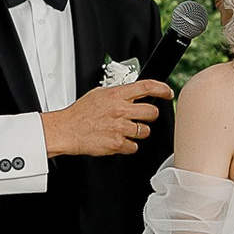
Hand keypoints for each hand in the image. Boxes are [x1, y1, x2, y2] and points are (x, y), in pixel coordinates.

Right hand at [46, 77, 169, 158]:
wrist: (67, 130)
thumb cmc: (79, 114)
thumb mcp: (98, 94)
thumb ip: (116, 94)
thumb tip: (130, 93)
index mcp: (116, 95)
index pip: (147, 87)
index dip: (162, 89)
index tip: (167, 93)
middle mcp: (121, 110)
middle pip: (152, 112)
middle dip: (151, 116)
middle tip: (144, 117)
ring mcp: (120, 128)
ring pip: (145, 131)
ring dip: (139, 132)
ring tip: (126, 130)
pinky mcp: (117, 144)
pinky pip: (134, 146)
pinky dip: (128, 145)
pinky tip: (119, 140)